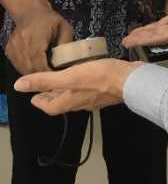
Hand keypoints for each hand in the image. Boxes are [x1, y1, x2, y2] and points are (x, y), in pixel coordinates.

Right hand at [6, 8, 72, 74]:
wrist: (30, 12)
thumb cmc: (51, 20)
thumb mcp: (64, 28)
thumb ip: (66, 45)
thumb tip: (69, 63)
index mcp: (37, 36)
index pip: (40, 61)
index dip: (48, 73)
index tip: (57, 78)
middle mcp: (22, 42)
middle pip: (30, 67)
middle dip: (42, 77)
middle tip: (52, 81)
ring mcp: (13, 47)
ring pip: (22, 68)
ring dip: (34, 75)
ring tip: (45, 77)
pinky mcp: (8, 50)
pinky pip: (18, 65)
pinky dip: (27, 69)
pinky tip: (36, 68)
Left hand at [13, 59, 142, 114]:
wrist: (131, 80)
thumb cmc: (100, 77)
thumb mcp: (69, 76)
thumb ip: (45, 80)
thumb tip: (19, 86)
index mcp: (70, 102)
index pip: (50, 107)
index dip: (40, 101)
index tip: (34, 96)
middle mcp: (81, 104)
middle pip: (62, 104)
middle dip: (52, 96)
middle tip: (47, 87)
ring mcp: (95, 99)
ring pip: (76, 98)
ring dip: (67, 91)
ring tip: (65, 79)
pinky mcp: (107, 92)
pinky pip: (89, 92)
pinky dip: (82, 86)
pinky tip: (87, 76)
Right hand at [122, 0, 167, 48]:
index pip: (161, 24)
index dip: (148, 28)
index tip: (135, 30)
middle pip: (156, 32)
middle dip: (141, 36)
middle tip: (126, 40)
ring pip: (158, 36)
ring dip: (142, 39)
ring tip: (127, 42)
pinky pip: (165, 36)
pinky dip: (152, 39)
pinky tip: (141, 41)